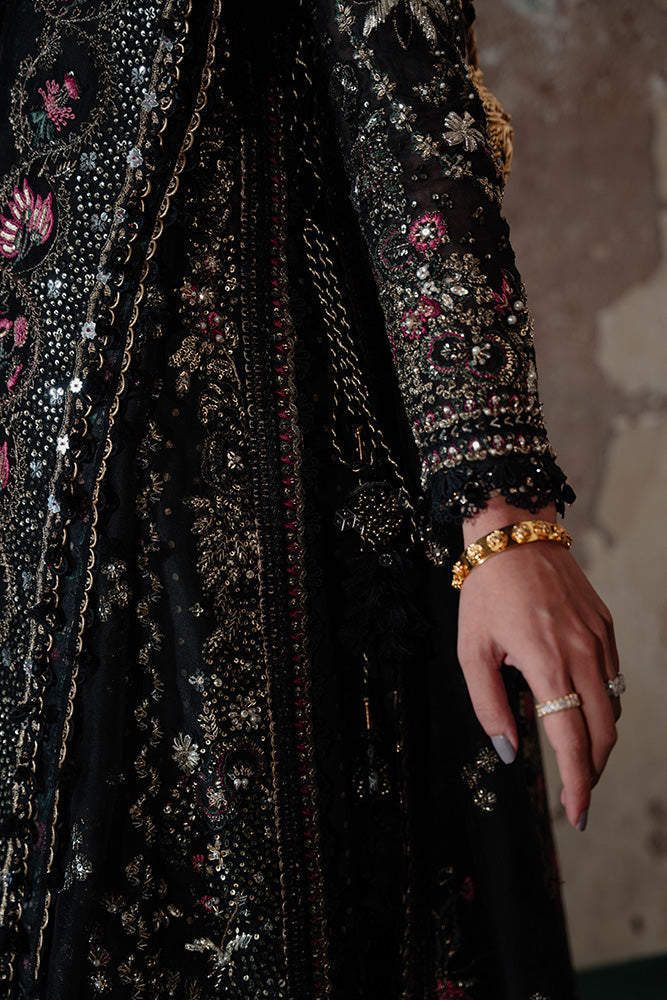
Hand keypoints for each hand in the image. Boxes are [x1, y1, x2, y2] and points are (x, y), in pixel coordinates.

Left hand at [457, 499, 619, 829]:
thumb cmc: (487, 591)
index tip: (577, 814)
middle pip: (603, 733)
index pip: (572, 740)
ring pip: (613, 708)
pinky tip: (582, 710)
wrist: (515, 534)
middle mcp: (582, 654)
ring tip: (576, 756)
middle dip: (592, 771)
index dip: (577, 784)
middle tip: (576, 794)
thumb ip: (489, 706)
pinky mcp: (605, 627)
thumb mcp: (472, 651)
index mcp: (547, 663)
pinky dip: (603, 705)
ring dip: (599, 740)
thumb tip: (508, 751)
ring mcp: (599, 640)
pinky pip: (613, 679)